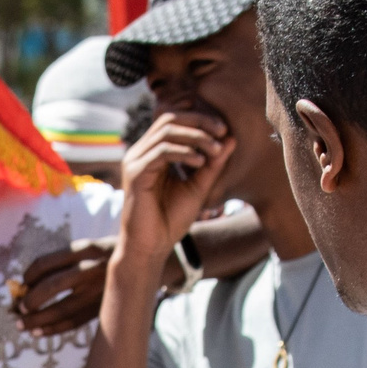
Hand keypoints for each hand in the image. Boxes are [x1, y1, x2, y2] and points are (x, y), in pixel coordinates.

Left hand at [10, 239, 109, 335]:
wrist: (150, 264)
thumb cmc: (112, 256)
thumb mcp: (93, 247)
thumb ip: (66, 261)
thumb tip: (27, 282)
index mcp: (87, 249)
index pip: (48, 262)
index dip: (29, 274)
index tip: (21, 282)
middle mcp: (93, 269)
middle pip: (53, 286)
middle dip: (31, 299)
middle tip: (18, 307)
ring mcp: (100, 291)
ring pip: (62, 308)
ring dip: (37, 319)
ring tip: (21, 324)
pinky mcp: (104, 308)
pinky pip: (75, 322)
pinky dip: (54, 329)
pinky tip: (38, 332)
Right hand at [117, 111, 235, 269]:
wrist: (151, 249)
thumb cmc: (171, 221)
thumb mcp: (199, 187)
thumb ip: (213, 164)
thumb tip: (231, 138)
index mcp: (154, 153)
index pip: (175, 121)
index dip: (200, 119)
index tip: (224, 130)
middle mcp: (141, 152)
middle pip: (170, 118)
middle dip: (199, 122)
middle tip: (223, 131)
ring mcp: (136, 161)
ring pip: (167, 131)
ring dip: (196, 137)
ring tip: (216, 150)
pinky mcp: (135, 173)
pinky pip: (162, 151)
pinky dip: (185, 153)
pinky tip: (201, 162)